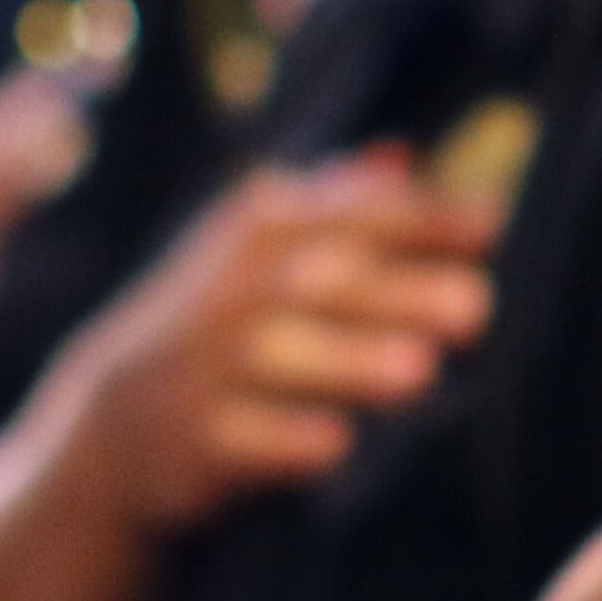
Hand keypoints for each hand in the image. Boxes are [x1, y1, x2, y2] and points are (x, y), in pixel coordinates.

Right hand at [44, 148, 501, 534]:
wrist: (109, 439)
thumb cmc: (219, 336)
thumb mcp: (260, 258)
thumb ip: (336, 208)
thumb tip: (402, 154)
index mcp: (255, 233)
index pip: (343, 215)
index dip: (416, 217)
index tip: (492, 223)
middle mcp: (224, 295)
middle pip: (311, 283)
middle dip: (392, 292)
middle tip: (475, 307)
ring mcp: (196, 369)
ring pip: (272, 360)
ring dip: (345, 362)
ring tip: (419, 370)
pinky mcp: (183, 446)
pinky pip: (230, 441)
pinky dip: (279, 443)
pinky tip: (335, 445)